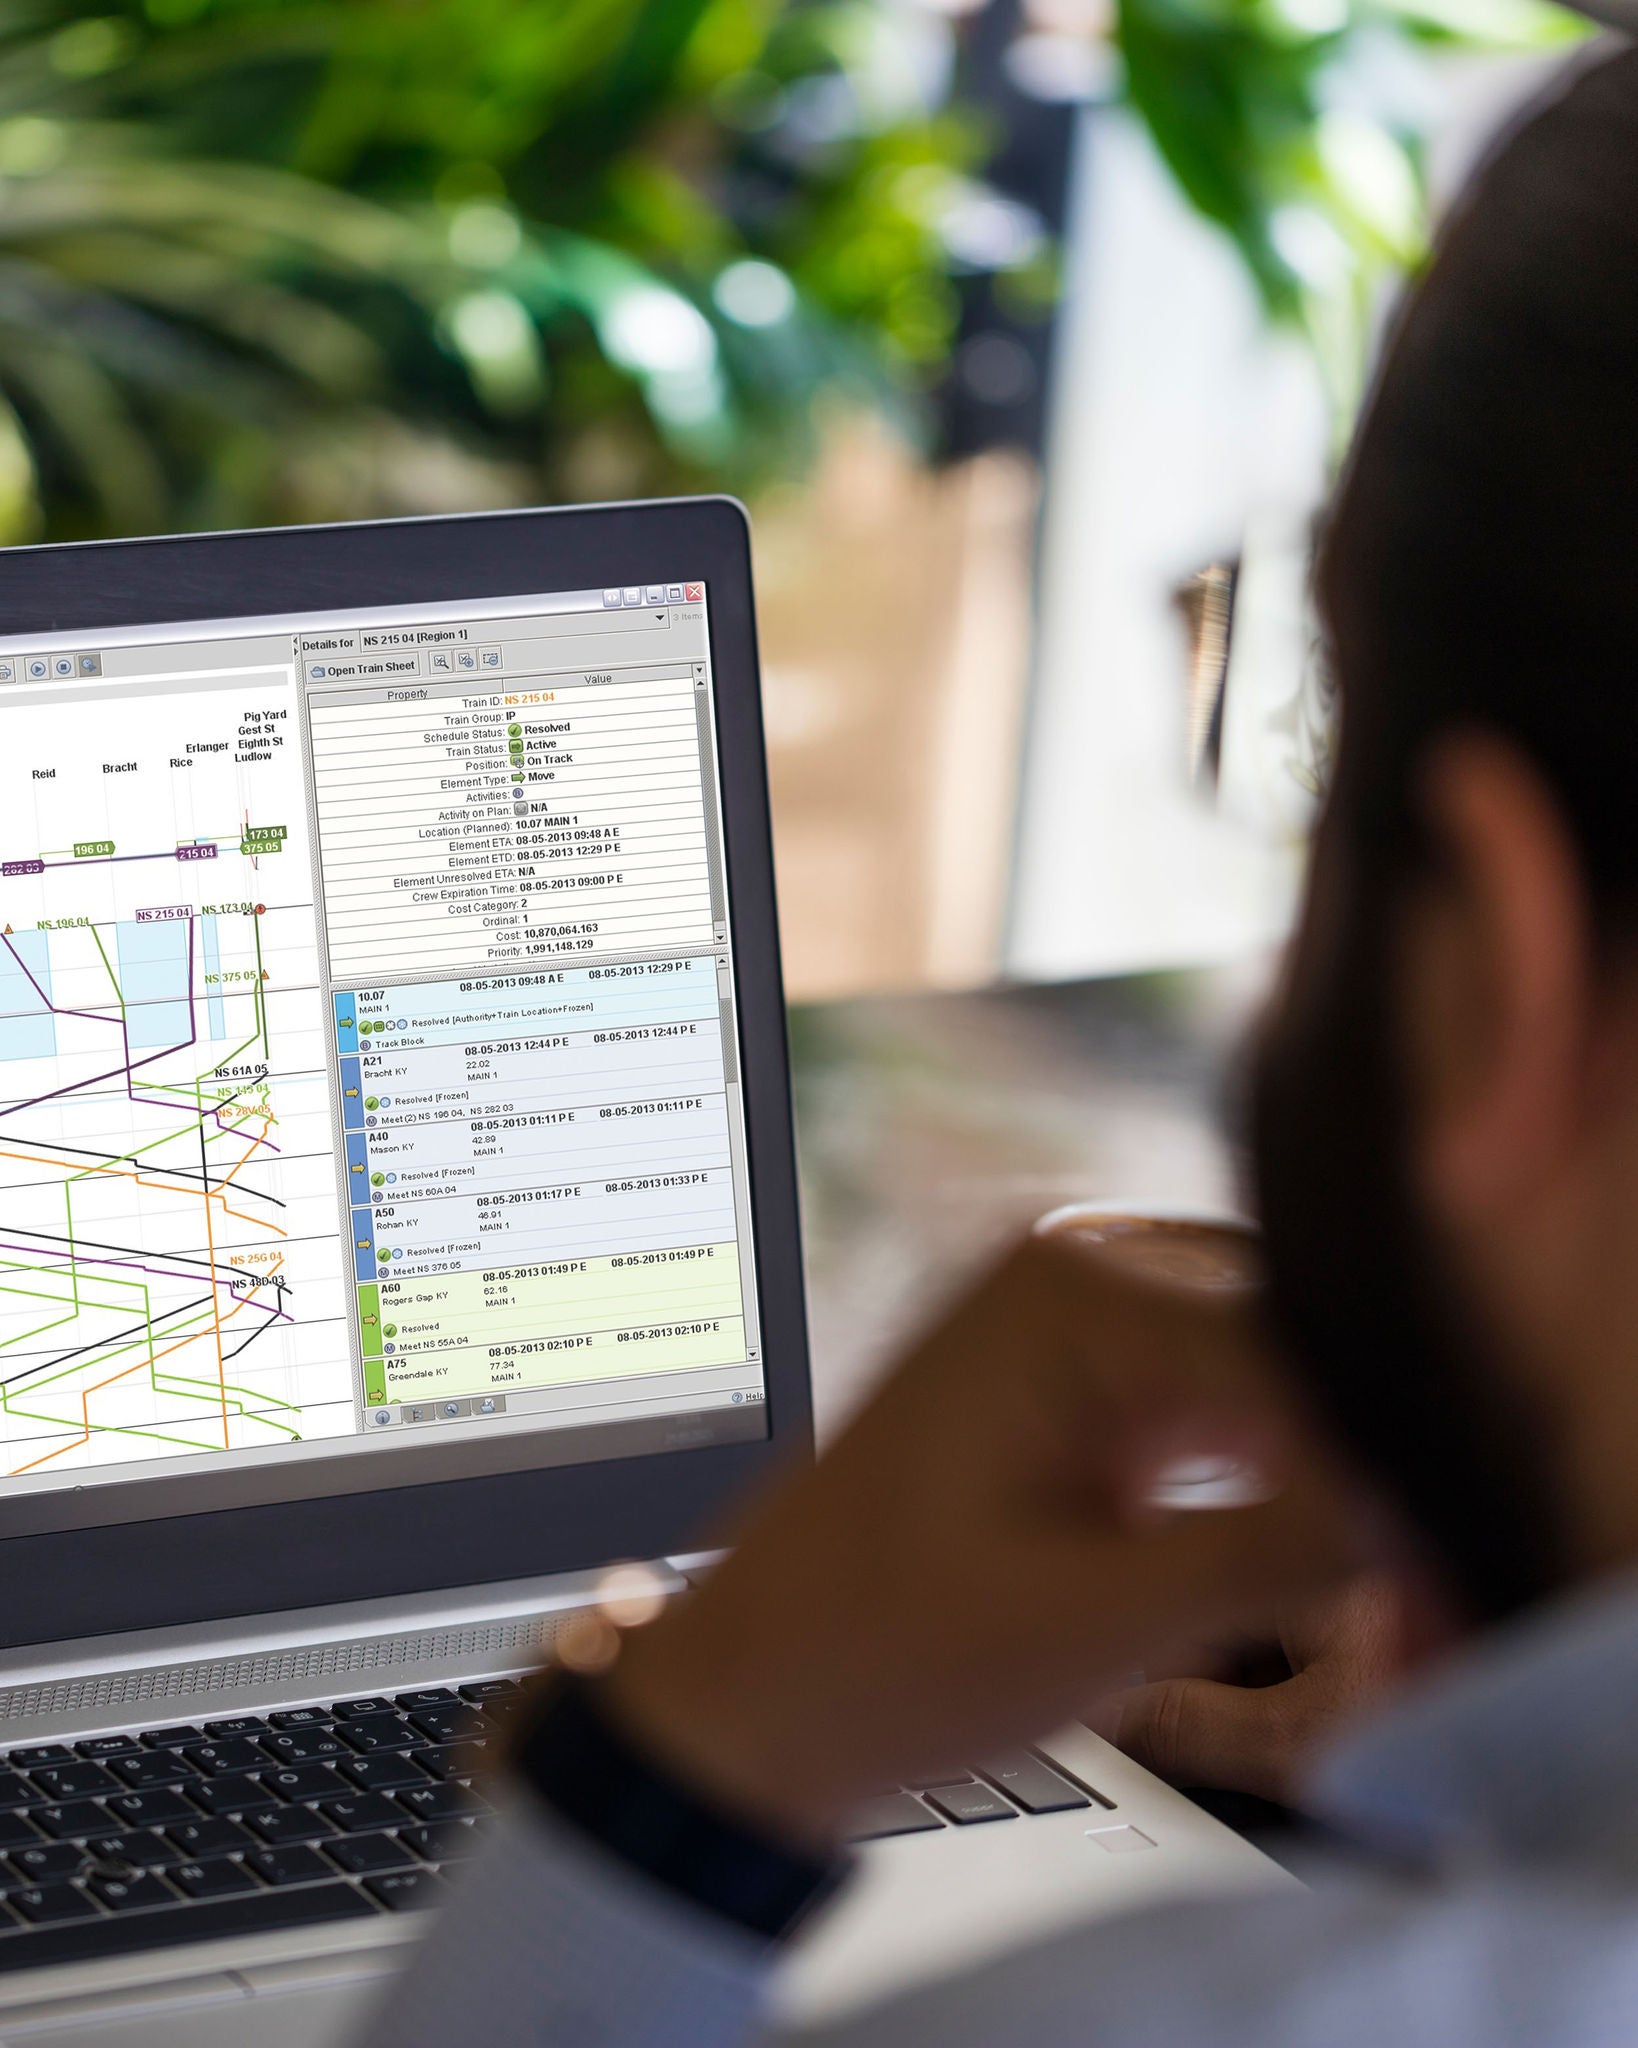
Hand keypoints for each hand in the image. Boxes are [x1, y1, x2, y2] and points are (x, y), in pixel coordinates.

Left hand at [600, 1231, 1372, 1848]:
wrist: (754, 1690)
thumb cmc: (875, 1649)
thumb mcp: (1099, 1618)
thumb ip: (1270, 1554)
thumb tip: (1401, 1508)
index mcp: (1066, 1291)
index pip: (1288, 1349)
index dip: (1362, 1458)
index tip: (1402, 1552)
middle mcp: (1064, 1266)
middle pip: (1278, 1331)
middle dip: (1334, 1441)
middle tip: (1364, 1555)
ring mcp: (1059, 1314)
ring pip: (1251, 1358)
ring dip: (1296, 1450)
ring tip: (1315, 1554)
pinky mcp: (1059, 1372)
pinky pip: (1200, 1388)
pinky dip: (1250, 1457)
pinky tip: (1268, 1529)